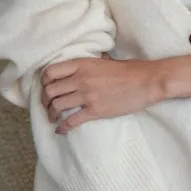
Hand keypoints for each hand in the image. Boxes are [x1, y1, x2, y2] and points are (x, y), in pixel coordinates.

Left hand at [41, 54, 162, 132]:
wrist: (147, 82)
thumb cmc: (130, 70)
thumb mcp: (105, 60)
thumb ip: (89, 64)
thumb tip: (82, 67)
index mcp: (82, 64)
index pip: (50, 72)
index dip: (44, 82)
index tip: (46, 87)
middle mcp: (80, 79)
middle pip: (50, 91)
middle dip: (45, 100)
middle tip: (47, 105)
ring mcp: (87, 95)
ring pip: (57, 106)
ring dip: (52, 114)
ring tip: (53, 118)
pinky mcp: (95, 111)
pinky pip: (71, 121)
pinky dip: (62, 128)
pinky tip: (60, 130)